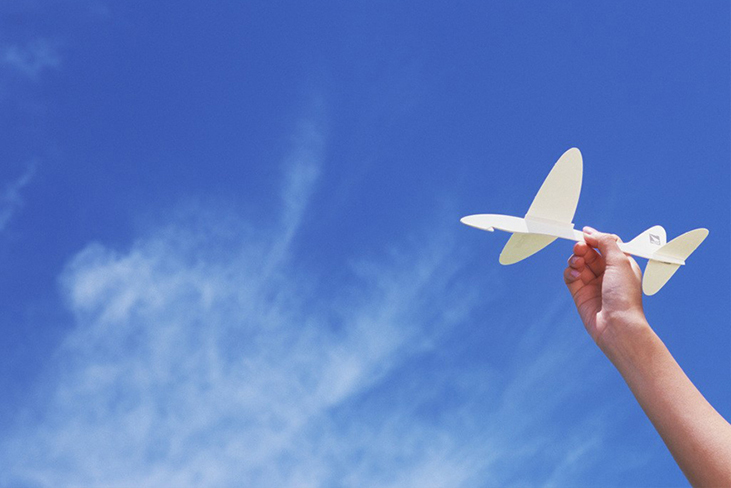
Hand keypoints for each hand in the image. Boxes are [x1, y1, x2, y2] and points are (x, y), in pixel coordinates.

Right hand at [563, 227, 644, 350]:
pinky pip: (570, 276)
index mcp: (621, 265)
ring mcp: (593, 283)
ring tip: (578, 262)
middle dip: (583, 247)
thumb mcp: (620, 262)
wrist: (616, 325)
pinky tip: (575, 275)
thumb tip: (591, 233)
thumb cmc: (624, 296)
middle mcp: (607, 273)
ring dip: (576, 259)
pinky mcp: (580, 293)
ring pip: (578, 262)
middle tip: (580, 247)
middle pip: (590, 252)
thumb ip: (606, 243)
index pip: (607, 245)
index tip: (586, 233)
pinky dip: (570, 272)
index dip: (596, 238)